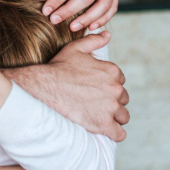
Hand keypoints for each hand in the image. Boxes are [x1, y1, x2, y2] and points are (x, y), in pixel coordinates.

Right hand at [8, 32, 128, 140]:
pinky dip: (115, 133)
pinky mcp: (103, 125)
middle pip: (123, 99)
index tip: (98, 89)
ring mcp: (111, 108)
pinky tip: (107, 131)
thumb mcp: (76, 49)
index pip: (120, 81)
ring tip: (102, 117)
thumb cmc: (59, 68)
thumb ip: (94, 41)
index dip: (109, 85)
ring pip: (124, 116)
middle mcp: (115, 89)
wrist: (45, 88)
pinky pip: (119, 134)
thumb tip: (107, 35)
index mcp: (112, 71)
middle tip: (97, 103)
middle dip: (113, 101)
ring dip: (116, 117)